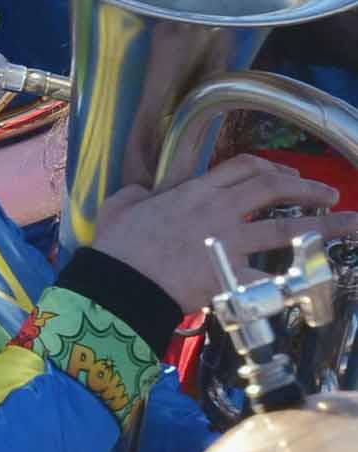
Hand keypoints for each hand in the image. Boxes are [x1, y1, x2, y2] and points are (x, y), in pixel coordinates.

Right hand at [90, 154, 357, 311]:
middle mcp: (218, 210)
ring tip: (349, 225)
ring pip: (287, 228)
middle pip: (273, 188)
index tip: (286, 174)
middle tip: (330, 194)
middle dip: (307, 188)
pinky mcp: (232, 274)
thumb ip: (139, 194)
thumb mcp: (121, 205)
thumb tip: (145, 194)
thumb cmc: (116, 245)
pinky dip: (292, 283)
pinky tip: (314, 283)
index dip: (271, 167)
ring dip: (324, 226)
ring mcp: (229, 242)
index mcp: (194, 191)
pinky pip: (271, 278)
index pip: (243, 167)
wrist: (121, 281)